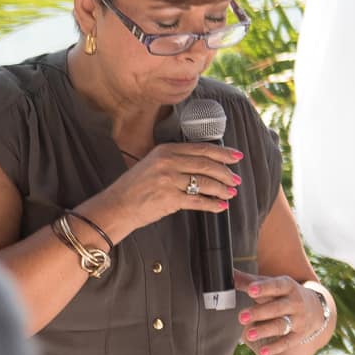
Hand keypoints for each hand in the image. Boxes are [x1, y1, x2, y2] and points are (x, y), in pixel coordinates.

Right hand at [89, 142, 245, 237]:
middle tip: (236, 179)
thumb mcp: (152, 164)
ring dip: (222, 189)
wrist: (117, 205)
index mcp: (165, 150)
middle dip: (226, 172)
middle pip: (206, 164)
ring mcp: (169, 180)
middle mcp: (168, 162)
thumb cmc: (134, 188)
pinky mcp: (170, 199)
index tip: (235, 156)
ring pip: (205, 183)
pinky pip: (198, 201)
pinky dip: (212, 204)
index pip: (201, 148)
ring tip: (231, 193)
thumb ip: (174, 160)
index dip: (222, 152)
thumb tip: (202, 165)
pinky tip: (220, 206)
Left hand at [239, 275, 328, 354]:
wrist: (315, 309)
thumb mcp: (271, 284)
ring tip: (248, 335)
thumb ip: (249, 281)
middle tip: (241, 316)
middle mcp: (295, 303)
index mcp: (288, 286)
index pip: (276, 286)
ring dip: (265, 330)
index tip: (250, 290)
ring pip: (281, 325)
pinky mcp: (299, 336)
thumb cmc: (284, 294)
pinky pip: (287, 342)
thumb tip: (228, 273)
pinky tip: (262, 352)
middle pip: (277, 307)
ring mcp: (298, 320)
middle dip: (259, 312)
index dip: (264, 288)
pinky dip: (275, 348)